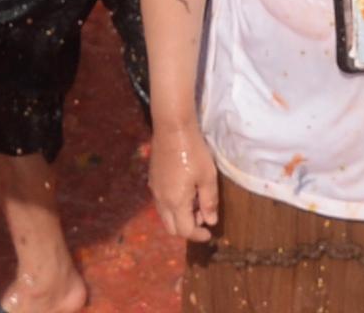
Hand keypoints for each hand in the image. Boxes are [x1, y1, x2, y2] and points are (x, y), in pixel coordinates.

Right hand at [150, 118, 220, 243]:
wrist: (172, 128)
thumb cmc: (193, 152)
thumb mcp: (207, 176)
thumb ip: (209, 201)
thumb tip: (211, 221)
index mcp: (176, 202)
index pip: (185, 230)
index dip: (198, 235)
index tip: (210, 233)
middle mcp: (161, 200)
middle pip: (171, 228)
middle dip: (188, 228)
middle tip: (203, 218)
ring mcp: (154, 190)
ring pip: (165, 215)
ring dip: (180, 217)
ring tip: (196, 203)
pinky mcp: (152, 180)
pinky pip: (161, 203)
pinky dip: (173, 206)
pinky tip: (185, 192)